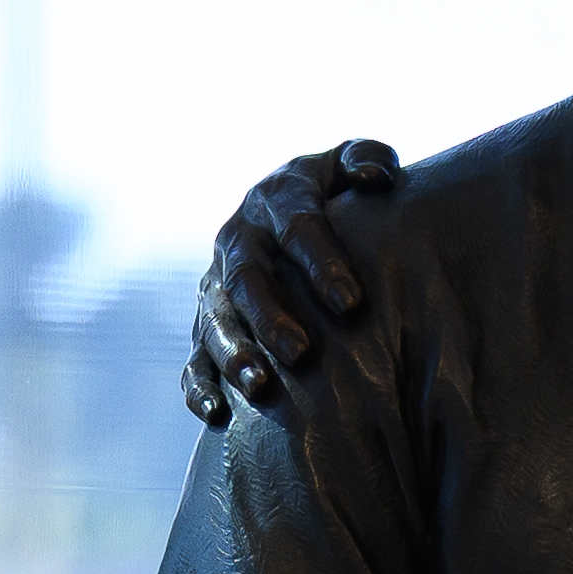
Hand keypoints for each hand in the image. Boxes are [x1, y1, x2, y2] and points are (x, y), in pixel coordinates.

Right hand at [179, 137, 414, 423]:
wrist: (289, 222)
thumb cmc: (337, 200)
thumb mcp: (346, 168)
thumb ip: (366, 158)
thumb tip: (378, 178)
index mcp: (275, 199)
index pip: (296, 225)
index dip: (321, 262)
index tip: (352, 303)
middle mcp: (239, 242)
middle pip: (247, 279)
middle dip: (271, 316)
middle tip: (302, 352)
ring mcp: (216, 286)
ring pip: (216, 322)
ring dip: (234, 355)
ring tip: (260, 387)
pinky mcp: (204, 327)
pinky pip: (194, 359)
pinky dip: (199, 387)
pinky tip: (216, 415)